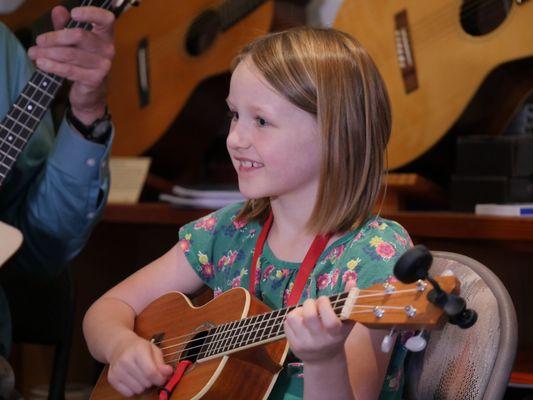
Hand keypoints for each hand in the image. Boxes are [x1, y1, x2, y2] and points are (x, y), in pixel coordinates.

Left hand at [27, 5, 114, 124]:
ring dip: (48, 53)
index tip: (73, 13)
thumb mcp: (73, 43)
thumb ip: (65, 26)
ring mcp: (103, 66)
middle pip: (79, 35)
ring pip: (70, 54)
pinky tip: (41, 63)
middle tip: (39, 41)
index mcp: (105, 36)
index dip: (91, 13)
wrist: (91, 94)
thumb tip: (59, 10)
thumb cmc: (82, 64)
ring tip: (34, 53)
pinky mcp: (95, 79)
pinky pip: (69, 70)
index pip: (106, 19)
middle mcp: (108, 49)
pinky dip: (53, 66)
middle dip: (54, 38)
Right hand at [107, 334, 172, 396]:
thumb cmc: (139, 348)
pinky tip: (133, 379)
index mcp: (138, 350)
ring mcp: (117, 370)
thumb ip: (161, 362)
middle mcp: (125, 360)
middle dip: (152, 381)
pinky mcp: (112, 379)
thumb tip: (169, 372)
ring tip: (141, 375)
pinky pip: (128, 393)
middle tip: (150, 373)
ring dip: (143, 385)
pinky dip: (134, 389)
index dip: (160, 379)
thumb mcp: (153, 350)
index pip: (151, 372)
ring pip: (138, 389)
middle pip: (146, 382)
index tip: (162, 378)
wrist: (119, 346)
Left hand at [284, 279, 356, 363]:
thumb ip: (349, 300)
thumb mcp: (346, 321)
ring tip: (305, 313)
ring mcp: (305, 343)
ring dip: (299, 310)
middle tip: (314, 304)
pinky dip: (293, 318)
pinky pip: (286, 324)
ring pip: (293, 318)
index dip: (324, 304)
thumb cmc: (337, 335)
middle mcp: (320, 340)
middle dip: (310, 303)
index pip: (330, 319)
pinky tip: (300, 322)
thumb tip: (352, 280)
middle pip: (309, 316)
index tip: (325, 300)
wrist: (324, 359)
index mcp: (335, 334)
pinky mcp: (293, 345)